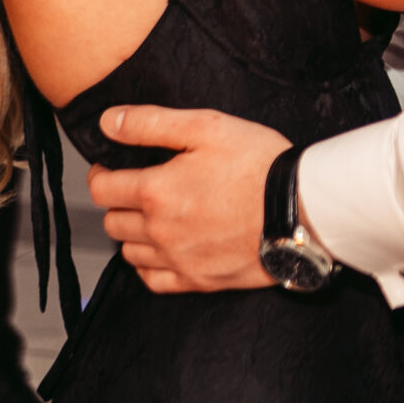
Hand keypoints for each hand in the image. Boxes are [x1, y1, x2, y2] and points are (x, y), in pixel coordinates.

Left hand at [86, 107, 290, 292]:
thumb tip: (106, 121)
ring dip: (132, 234)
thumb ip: (150, 123)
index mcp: (157, 191)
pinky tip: (161, 250)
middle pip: (113, 222)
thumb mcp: (207, 127)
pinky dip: (149, 266)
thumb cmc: (260, 165)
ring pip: (129, 252)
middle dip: (118, 202)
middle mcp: (160, 230)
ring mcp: (178, 259)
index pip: (102, 189)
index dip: (101, 174)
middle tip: (135, 189)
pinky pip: (153, 281)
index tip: (110, 168)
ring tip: (151, 217)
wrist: (302, 209)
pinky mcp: (199, 280)